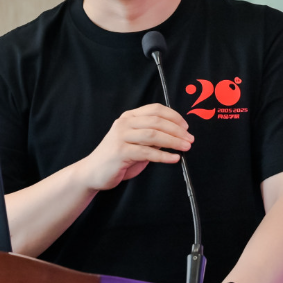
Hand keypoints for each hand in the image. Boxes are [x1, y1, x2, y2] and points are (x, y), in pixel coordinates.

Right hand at [73, 104, 192, 191]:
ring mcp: (121, 137)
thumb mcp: (136, 143)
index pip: (155, 109)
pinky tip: (174, 158)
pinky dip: (163, 155)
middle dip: (177, 130)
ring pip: (153, 135)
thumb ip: (151, 137)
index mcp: (129, 117)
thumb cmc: (117, 158)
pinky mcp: (120, 152)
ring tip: (185, 147)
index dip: (174, 116)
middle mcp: (124, 124)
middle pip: (157, 121)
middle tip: (190, 139)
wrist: (92, 172)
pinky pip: (147, 152)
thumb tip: (176, 136)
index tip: (186, 127)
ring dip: (173, 141)